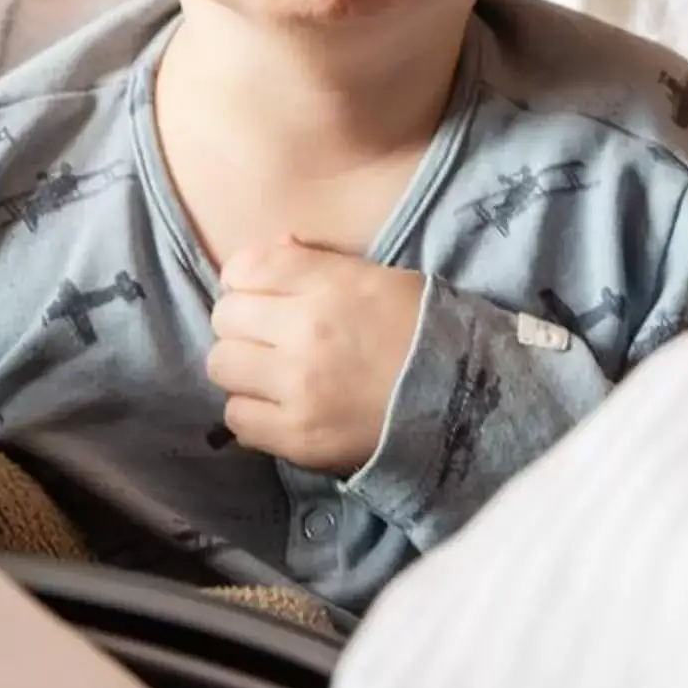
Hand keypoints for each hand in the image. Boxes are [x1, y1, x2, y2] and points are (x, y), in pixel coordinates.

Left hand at [206, 238, 425, 477]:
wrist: (466, 402)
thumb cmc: (422, 331)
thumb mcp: (378, 277)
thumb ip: (318, 263)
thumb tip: (275, 249)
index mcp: (329, 287)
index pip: (247, 267)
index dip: (245, 278)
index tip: (259, 293)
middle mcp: (306, 334)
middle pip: (226, 316)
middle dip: (242, 322)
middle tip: (267, 335)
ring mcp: (299, 389)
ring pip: (222, 366)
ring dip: (241, 367)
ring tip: (270, 372)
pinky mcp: (298, 438)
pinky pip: (237, 418)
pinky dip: (250, 411)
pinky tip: (277, 406)